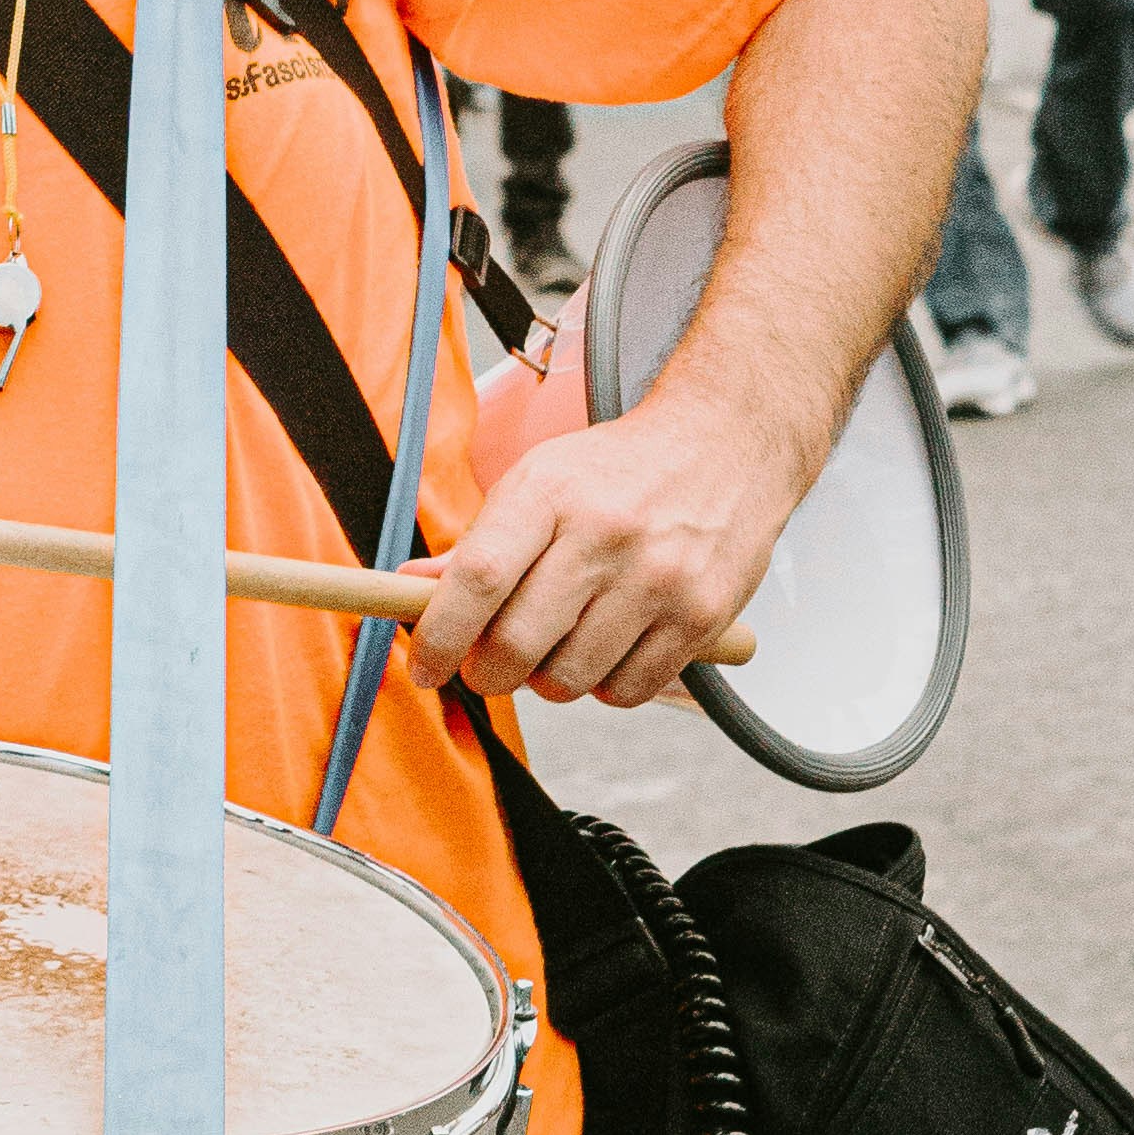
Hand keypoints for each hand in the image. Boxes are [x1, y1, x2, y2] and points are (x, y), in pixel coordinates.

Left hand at [404, 388, 784, 712]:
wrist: (727, 443)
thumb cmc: (618, 470)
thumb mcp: (538, 482)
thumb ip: (476, 546)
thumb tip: (407, 593)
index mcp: (549, 492)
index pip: (478, 578)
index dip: (440, 636)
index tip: (425, 667)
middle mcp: (605, 534)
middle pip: (518, 643)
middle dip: (488, 673)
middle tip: (488, 666)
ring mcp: (659, 578)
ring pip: (570, 679)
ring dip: (546, 682)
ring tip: (555, 649)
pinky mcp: (702, 617)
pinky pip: (627, 691)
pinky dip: (603, 687)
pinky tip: (605, 651)